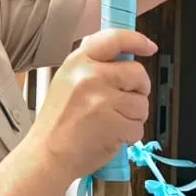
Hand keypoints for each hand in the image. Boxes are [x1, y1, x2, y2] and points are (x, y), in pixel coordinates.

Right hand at [26, 29, 153, 180]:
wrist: (46, 157)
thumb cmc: (56, 126)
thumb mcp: (66, 83)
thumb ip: (93, 69)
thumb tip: (123, 61)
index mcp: (77, 62)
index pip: (114, 39)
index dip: (137, 40)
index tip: (149, 46)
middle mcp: (90, 76)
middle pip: (137, 73)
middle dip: (139, 89)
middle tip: (126, 101)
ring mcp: (102, 99)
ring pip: (141, 103)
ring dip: (133, 117)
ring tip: (111, 124)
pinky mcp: (114, 123)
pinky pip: (138, 127)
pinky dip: (129, 136)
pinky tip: (111, 137)